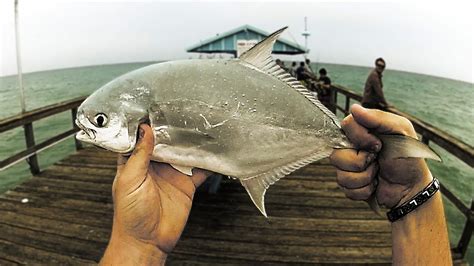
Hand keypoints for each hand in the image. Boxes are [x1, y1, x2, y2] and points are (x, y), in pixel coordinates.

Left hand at [101, 124, 210, 264]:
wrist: (147, 241)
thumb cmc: (130, 216)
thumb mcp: (129, 181)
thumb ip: (138, 155)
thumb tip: (145, 129)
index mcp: (135, 161)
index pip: (141, 136)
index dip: (148, 123)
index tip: (158, 108)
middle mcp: (154, 165)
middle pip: (166, 141)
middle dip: (174, 129)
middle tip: (184, 113)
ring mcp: (171, 173)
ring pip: (184, 152)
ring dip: (191, 142)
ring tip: (201, 127)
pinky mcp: (186, 184)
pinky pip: (199, 169)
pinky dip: (208, 161)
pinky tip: (214, 152)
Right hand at [330, 104, 431, 207]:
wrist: (412, 188)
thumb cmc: (409, 159)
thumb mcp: (401, 132)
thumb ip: (378, 118)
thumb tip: (354, 108)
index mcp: (362, 131)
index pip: (345, 125)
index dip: (359, 137)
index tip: (378, 144)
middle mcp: (351, 148)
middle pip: (336, 154)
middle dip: (361, 161)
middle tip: (378, 160)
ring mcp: (348, 167)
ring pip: (340, 174)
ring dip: (364, 177)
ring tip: (377, 174)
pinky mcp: (350, 185)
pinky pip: (346, 189)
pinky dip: (364, 190)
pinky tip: (374, 186)